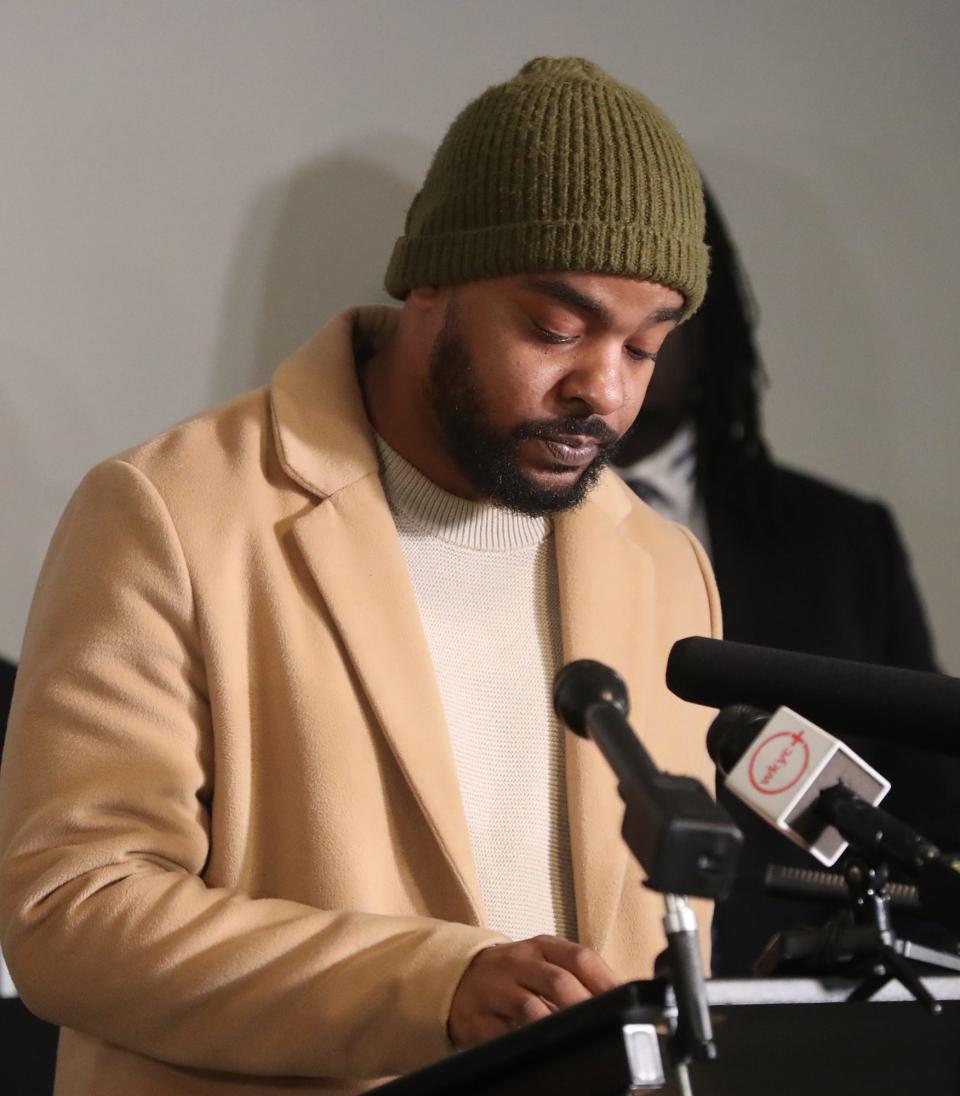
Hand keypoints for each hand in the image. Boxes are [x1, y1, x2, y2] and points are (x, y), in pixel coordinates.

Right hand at [447, 934, 619, 1049]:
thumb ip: (575, 975)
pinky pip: (502, 1033)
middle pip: (559, 981)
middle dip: (585, 1006)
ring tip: (577, 1038)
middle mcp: (519, 963)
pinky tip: (539, 1047)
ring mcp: (496, 990)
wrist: (458, 978)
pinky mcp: (477, 1019)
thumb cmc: (512, 973)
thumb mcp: (542, 961)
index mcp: (541, 947)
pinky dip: (524, 1041)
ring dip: (557, 1025)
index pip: (580, 957)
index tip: (625, 1001)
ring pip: (530, 1007)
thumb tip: (619, 996)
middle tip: (605, 1024)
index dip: (606, 981)